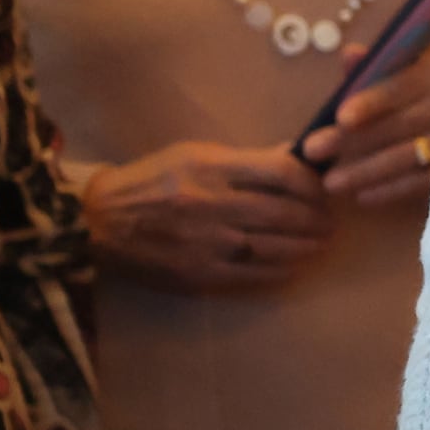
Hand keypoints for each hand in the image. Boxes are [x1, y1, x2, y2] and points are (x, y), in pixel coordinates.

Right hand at [79, 139, 333, 289]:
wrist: (97, 222)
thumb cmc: (151, 180)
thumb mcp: (195, 154)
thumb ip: (247, 160)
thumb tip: (296, 157)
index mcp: (212, 168)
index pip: (283, 172)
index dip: (313, 183)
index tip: (324, 188)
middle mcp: (213, 205)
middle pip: (286, 213)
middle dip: (318, 218)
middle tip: (332, 220)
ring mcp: (207, 244)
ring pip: (276, 247)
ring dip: (307, 246)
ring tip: (320, 242)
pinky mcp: (199, 274)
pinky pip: (254, 275)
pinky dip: (281, 270)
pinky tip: (293, 264)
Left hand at [303, 40, 429, 209]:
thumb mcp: (414, 71)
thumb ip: (377, 66)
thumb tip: (348, 55)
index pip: (398, 88)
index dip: (371, 102)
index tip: (341, 117)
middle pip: (395, 125)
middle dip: (351, 141)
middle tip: (312, 152)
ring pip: (407, 157)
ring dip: (366, 171)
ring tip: (331, 183)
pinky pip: (422, 183)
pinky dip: (392, 191)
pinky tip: (363, 197)